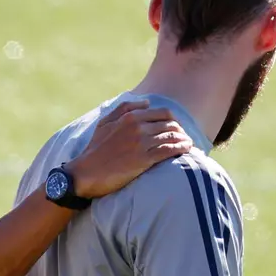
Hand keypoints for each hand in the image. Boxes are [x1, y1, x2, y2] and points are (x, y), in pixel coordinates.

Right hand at [68, 99, 192, 198]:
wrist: (85, 173)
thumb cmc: (94, 149)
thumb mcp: (105, 122)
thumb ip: (124, 108)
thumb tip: (146, 102)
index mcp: (130, 116)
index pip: (161, 113)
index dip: (173, 120)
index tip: (177, 127)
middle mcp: (137, 127)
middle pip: (170, 124)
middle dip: (181, 130)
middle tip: (184, 137)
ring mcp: (141, 143)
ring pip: (172, 136)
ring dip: (184, 139)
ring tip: (189, 144)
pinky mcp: (143, 159)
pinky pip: (169, 150)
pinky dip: (181, 148)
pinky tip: (187, 150)